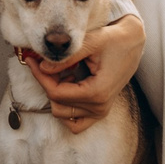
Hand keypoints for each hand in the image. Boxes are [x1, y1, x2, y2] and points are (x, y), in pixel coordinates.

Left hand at [34, 13, 144, 134]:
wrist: (132, 44)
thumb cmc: (113, 41)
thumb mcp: (90, 43)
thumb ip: (66, 58)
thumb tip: (42, 67)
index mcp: (97, 93)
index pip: (57, 94)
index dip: (41, 78)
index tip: (32, 62)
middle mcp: (99, 107)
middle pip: (57, 104)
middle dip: (47, 83)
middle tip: (47, 63)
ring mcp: (100, 112)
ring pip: (62, 114)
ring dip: (56, 95)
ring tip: (63, 73)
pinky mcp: (99, 111)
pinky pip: (74, 122)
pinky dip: (66, 107)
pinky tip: (69, 85)